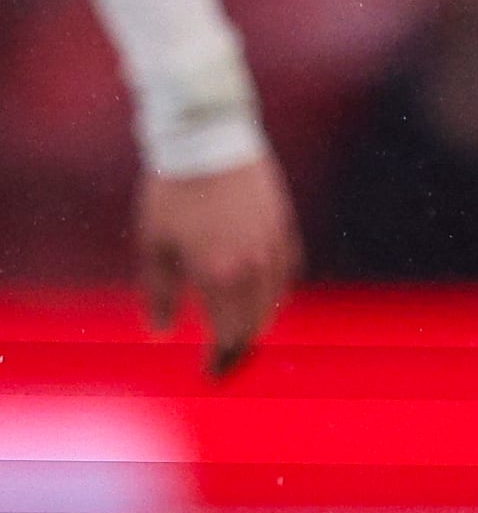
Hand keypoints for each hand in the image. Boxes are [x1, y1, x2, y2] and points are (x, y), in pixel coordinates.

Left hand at [138, 154, 298, 378]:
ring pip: (276, 298)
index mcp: (218, 274)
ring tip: (246, 332)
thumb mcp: (154, 245)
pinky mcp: (283, 223)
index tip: (210, 372)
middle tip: (227, 361)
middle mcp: (252, 264)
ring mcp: (272, 243)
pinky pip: (288, 269)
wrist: (208, 140)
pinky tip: (266, 295)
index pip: (227, 333)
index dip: (219, 358)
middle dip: (241, 347)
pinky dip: (278, 290)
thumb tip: (160, 332)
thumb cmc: (172, 193)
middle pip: (255, 322)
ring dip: (261, 320)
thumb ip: (159, 294)